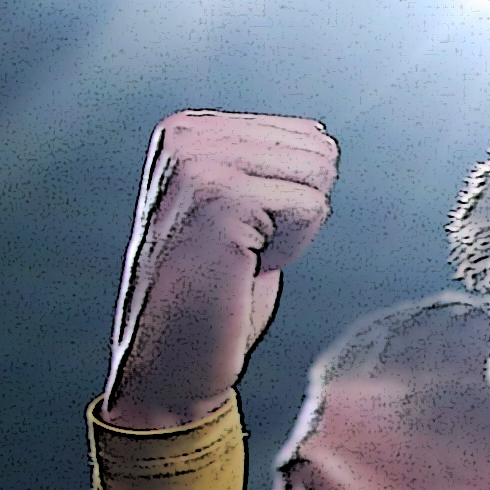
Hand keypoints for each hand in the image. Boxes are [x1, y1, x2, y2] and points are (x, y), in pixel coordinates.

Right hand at [101, 110, 337, 429]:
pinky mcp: (220, 196)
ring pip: (317, 177)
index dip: (291, 197)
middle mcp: (186, 136)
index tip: (240, 233)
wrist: (168, 360)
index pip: (306, 135)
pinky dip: (289, 249)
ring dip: (292, 232)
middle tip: (241, 250)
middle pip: (317, 151)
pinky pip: (311, 207)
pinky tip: (241, 268)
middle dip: (296, 211)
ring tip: (238, 258)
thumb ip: (266, 163)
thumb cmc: (211, 293)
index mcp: (188, 129)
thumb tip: (322, 136)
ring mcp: (199, 163)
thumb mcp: (238, 208)